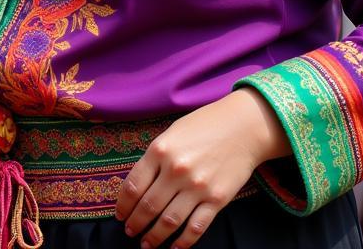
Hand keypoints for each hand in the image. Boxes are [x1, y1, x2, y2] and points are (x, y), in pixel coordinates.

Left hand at [115, 89, 290, 247]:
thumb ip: (155, 157)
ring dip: (155, 237)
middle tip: (130, 232)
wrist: (243, 127)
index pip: (133, 185)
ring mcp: (197, 187)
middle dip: (136, 223)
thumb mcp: (172, 133)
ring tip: (146, 244)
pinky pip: (196, 228)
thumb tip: (139, 185)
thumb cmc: (203, 126)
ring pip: (169, 221)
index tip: (119, 215)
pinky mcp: (217, 200)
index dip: (123, 205)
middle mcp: (175, 170)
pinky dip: (183, 242)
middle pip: (148, 206)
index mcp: (160, 150)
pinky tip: (175, 248)